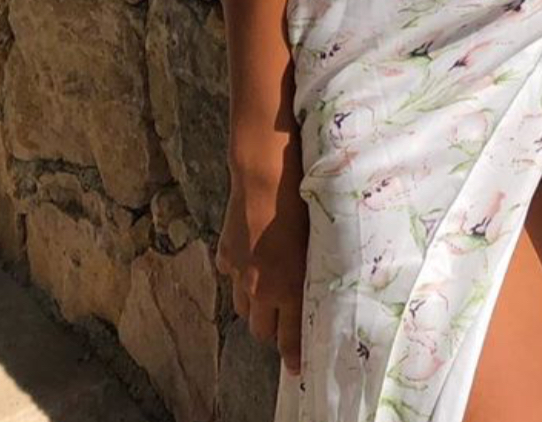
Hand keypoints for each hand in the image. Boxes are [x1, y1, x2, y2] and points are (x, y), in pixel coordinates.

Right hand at [215, 131, 309, 377]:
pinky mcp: (225, 254)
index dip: (292, 355)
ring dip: (253, 304)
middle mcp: (260, 287)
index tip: (297, 368)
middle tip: (282, 319)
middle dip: (271, 329)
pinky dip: (238, 272)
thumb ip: (312, 269)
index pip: (288, 335)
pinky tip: (250, 256)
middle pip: (260, 329)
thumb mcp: (316, 239)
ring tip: (265, 290)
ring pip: (241, 306)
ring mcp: (239, 272)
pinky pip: (230, 274)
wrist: (265, 174)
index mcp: (287, 286)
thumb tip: (316, 284)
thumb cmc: (301, 201)